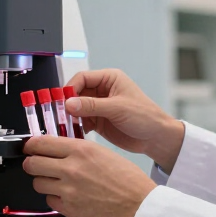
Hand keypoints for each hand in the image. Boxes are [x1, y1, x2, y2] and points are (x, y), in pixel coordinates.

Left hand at [22, 136, 156, 216]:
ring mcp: (68, 190)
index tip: (30, 148)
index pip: (41, 144)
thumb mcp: (104, 154)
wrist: (139, 206)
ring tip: (54, 182)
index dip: (31, 146)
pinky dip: (54, 198)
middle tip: (35, 165)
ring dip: (43, 182)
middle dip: (31, 164)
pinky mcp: (69, 208)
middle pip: (32, 163)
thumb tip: (60, 150)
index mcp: (81, 150)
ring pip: (37, 183)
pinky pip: (49, 201)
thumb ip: (79, 151)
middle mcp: (71, 168)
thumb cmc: (129, 181)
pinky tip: (66, 196)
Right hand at [63, 69, 185, 171]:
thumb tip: (69, 103)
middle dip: (68, 104)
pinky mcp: (98, 121)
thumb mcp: (118, 108)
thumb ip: (92, 105)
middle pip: (76, 93)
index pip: (82, 78)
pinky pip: (81, 121)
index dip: (70, 88)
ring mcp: (99, 106)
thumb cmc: (145, 116)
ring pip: (76, 108)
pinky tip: (75, 133)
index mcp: (109, 79)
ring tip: (66, 126)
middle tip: (59, 115)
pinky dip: (76, 126)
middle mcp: (102, 91)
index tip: (62, 101)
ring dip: (70, 117)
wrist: (156, 138)